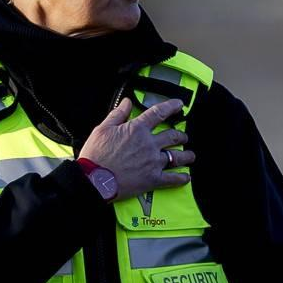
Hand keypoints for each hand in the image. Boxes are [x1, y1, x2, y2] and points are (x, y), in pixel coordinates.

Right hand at [76, 98, 193, 197]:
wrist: (93, 180)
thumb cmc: (95, 155)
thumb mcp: (102, 129)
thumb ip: (118, 114)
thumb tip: (127, 102)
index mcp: (137, 129)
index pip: (159, 113)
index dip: (171, 106)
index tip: (179, 104)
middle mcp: (149, 144)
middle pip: (173, 136)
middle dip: (181, 136)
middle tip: (183, 137)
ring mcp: (153, 162)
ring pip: (177, 156)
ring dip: (186, 156)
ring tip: (190, 155)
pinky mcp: (153, 179)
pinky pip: (172, 178)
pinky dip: (181, 178)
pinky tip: (186, 177)